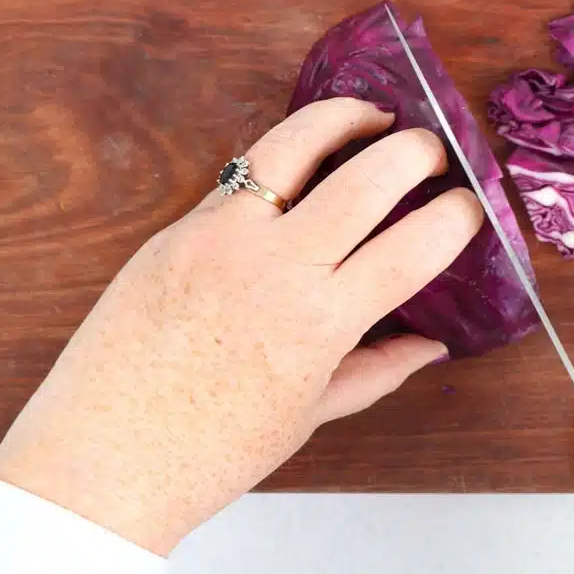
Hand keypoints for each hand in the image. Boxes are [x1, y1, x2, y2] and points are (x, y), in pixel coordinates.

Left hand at [0, 98, 483, 554]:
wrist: (104, 457)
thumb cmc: (211, 449)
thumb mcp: (309, 414)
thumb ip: (378, 370)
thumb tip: (431, 346)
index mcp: (321, 322)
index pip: (414, 245)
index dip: (457, 216)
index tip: (469, 207)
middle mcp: (277, 266)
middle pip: (367, 177)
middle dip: (416, 150)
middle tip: (433, 151)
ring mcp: (222, 237)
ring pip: (294, 143)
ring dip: (344, 118)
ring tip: (371, 116)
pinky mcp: (180, 227)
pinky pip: (243, 172)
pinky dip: (284, 155)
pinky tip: (304, 161)